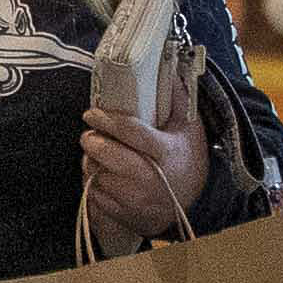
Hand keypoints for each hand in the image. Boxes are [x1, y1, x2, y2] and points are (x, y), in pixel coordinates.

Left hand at [84, 86, 208, 253]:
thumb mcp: (189, 129)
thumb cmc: (187, 162)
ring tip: (101, 155)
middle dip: (92, 139)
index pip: (128, 130)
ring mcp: (133, 200)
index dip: (106, 119)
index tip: (92, 113)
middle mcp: (148, 179)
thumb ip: (177, 99)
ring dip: (92, 161)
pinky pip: (93, 193)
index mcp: (165, 153)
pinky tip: (105, 175)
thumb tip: (166, 69)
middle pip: (104, 153)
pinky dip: (94, 182)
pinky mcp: (121, 214)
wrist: (190, 209)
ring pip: (95, 172)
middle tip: (92, 134)